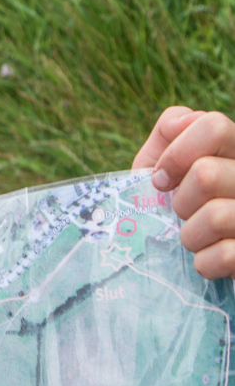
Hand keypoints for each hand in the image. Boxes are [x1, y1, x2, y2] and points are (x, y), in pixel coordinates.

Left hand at [132, 106, 234, 278]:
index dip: (176, 154)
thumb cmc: (179, 203)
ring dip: (190, 236)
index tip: (161, 179)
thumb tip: (182, 122)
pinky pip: (223, 256)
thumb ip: (169, 133)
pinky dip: (205, 263)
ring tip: (197, 237)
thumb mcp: (164, 164)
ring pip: (215, 217)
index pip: (214, 127)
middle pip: (206, 174)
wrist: (189, 258)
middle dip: (180, 201)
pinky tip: (211, 258)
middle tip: (182, 214)